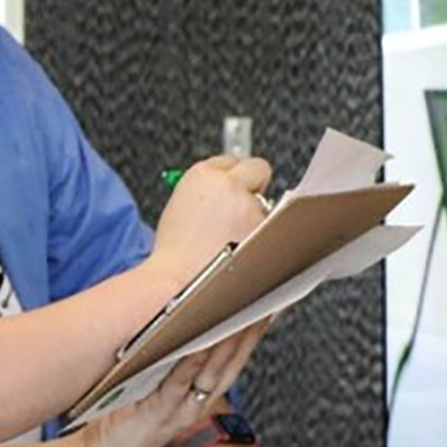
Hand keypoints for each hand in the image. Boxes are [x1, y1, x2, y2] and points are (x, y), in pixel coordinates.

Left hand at [76, 325, 264, 446]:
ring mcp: (178, 411)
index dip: (249, 336)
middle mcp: (193, 405)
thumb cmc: (123, 419)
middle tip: (259, 305)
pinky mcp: (157, 415)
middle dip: (246, 335)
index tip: (262, 308)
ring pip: (209, 374)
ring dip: (225, 345)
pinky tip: (197, 344)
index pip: (231, 362)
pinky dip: (189, 365)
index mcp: (197, 397)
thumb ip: (172, 364)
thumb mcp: (154, 387)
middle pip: (229, 365)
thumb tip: (181, 325)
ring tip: (236, 316)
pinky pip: (177, 385)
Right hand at [147, 155, 271, 289]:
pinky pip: (273, 228)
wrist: (177, 285)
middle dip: (254, 184)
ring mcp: (250, 206)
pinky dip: (263, 238)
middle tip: (244, 206)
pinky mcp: (267, 229)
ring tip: (233, 243)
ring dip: (256, 217)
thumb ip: (206, 193)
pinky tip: (242, 252)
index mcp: (202, 175)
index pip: (230, 160)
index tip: (234, 189)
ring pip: (266, 203)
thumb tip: (227, 191)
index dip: (232, 177)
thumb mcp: (180, 210)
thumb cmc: (174, 256)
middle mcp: (229, 185)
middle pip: (257, 168)